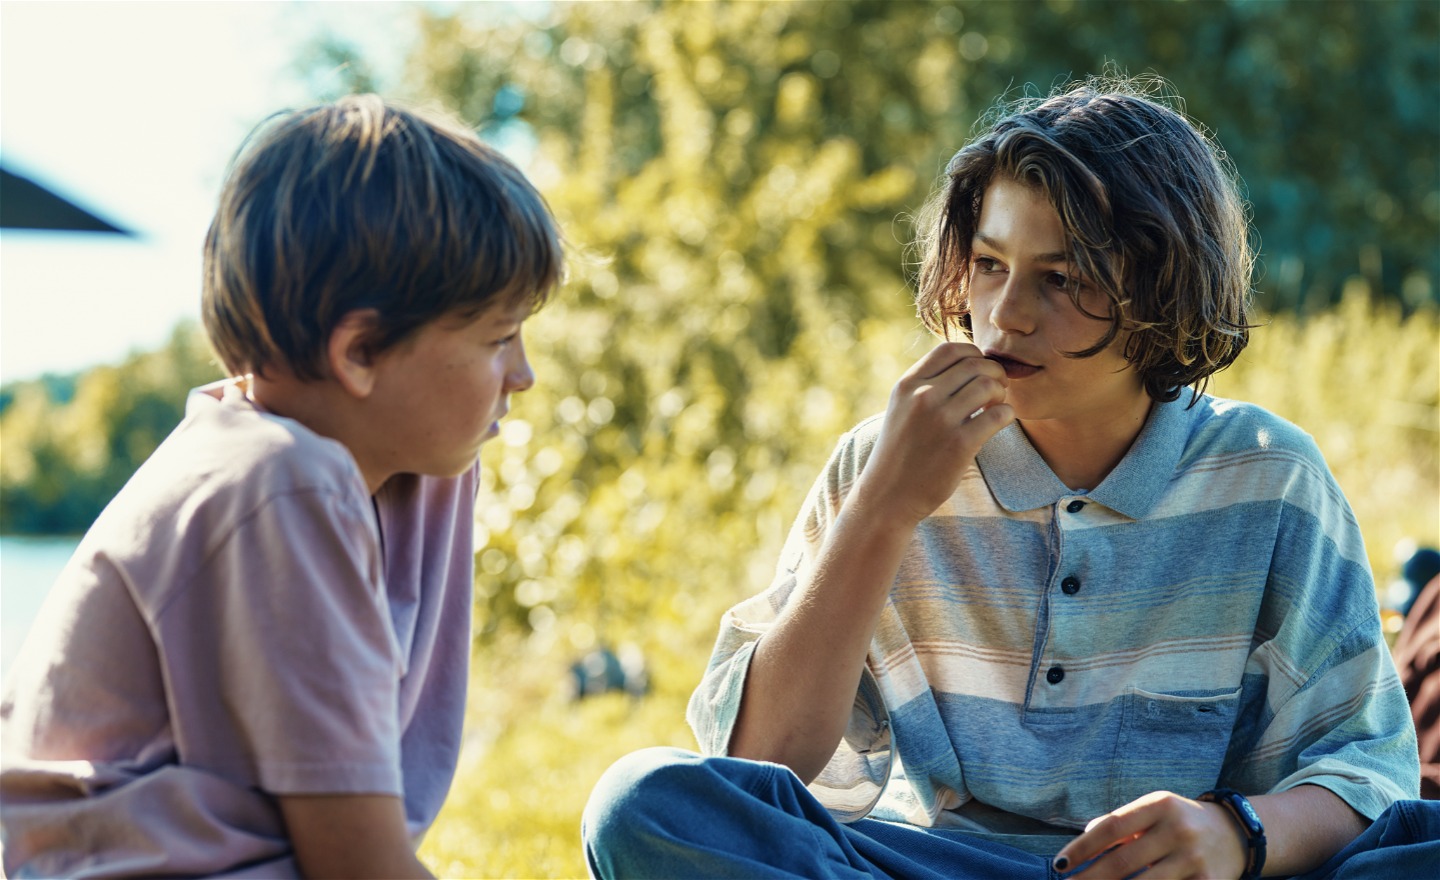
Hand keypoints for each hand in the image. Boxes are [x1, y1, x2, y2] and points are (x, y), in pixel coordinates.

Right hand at [854, 341, 1011, 525]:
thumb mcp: (901, 408)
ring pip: (989, 384)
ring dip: (1001, 392)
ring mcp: (941, 419)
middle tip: (995, 390)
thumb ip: (926, 385)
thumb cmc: (900, 452)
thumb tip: (967, 363)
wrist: (887, 496)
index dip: (974, 354)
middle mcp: (923, 396)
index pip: (951, 348)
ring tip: (994, 406)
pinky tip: (999, 422)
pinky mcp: (960, 444)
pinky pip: (999, 415)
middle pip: (975, 363)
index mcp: (908, 384)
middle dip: (994, 372)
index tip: (979, 371)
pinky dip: (1007, 414)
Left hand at [1054, 791, 1247, 878]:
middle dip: (1091, 878)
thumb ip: (1120, 822)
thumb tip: (1084, 836)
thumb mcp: (1153, 810)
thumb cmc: (1179, 821)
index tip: (1059, 865)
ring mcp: (1195, 859)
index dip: (1082, 848)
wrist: (1236, 832)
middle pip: (1124, 862)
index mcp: (1160, 805)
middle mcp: (1178, 830)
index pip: (1111, 828)